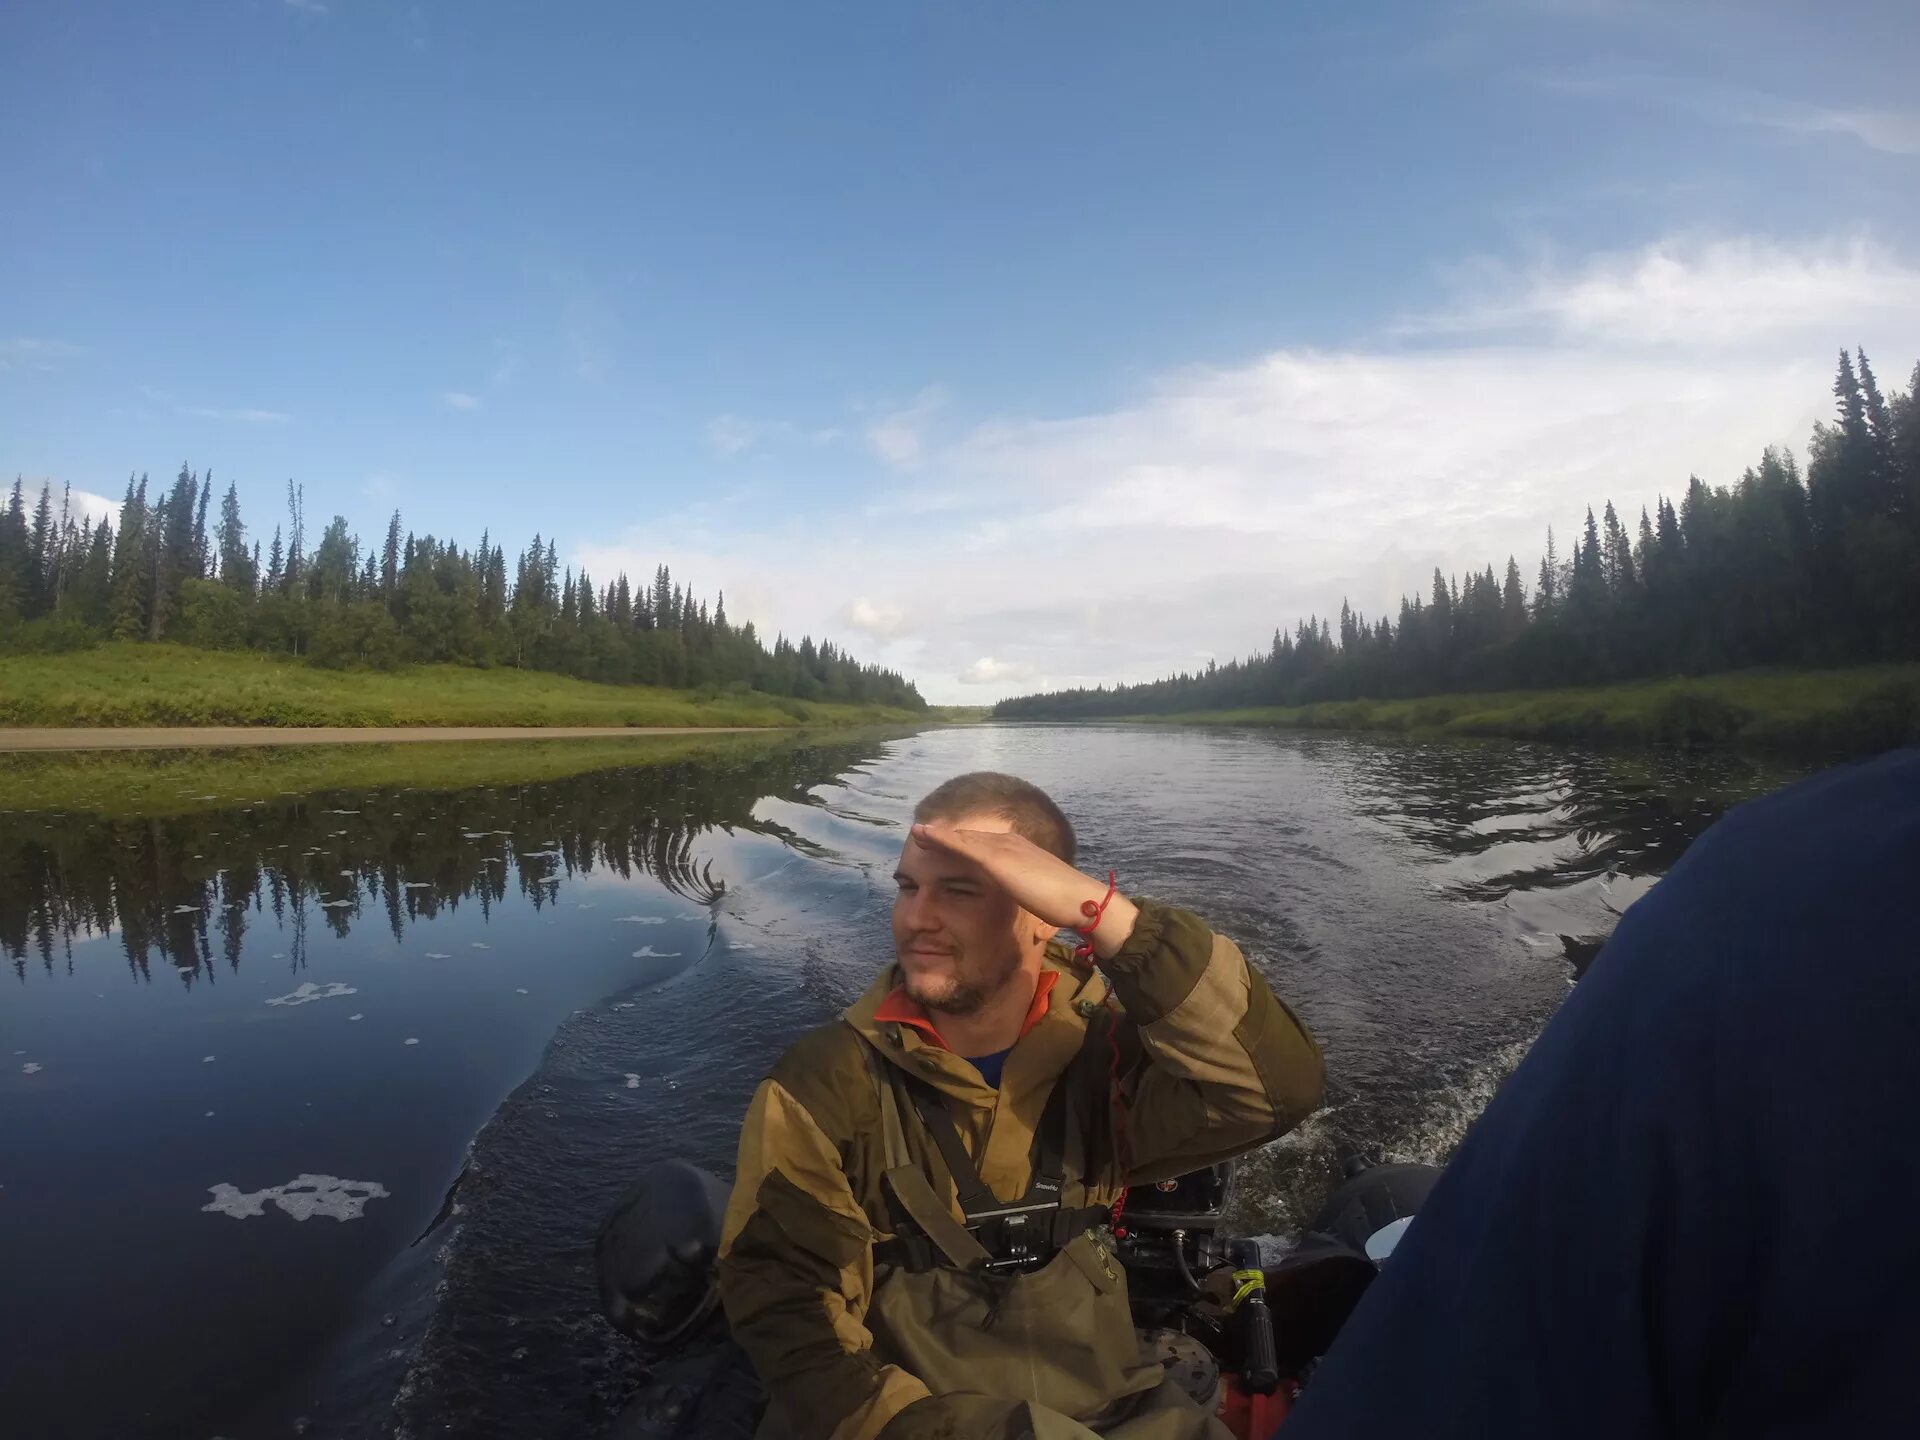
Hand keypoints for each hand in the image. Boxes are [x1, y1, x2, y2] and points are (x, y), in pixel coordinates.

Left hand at [909, 820, 1139, 959]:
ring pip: (963, 838)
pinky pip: (962, 845)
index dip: (964, 844)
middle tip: (923, 832)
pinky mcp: (996, 858)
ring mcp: (1003, 848)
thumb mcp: (1041, 901)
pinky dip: (941, 838)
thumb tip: (1038, 928)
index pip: (985, 845)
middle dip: (947, 835)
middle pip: (971, 837)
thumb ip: (1034, 905)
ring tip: (918, 831)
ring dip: (938, 834)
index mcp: (1020, 852)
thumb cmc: (1066, 905)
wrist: (1080, 900)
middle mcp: (1010, 843)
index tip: (945, 844)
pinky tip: (924, 835)